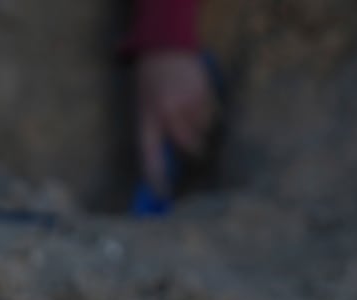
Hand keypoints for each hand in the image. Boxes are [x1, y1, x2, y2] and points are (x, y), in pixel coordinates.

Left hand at [135, 50, 218, 195]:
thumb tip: (168, 168)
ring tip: (192, 115)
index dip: (157, 179)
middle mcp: (167, 112)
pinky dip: (208, 116)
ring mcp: (187, 102)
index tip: (164, 198)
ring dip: (201, 130)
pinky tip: (199, 103)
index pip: (151, 156)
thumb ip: (155, 134)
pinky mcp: (204, 92)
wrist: (164, 44)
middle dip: (193, 153)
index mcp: (147, 117)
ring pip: (203, 132)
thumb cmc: (151, 82)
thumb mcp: (144, 108)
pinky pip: (212, 116)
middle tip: (195, 152)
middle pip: (188, 147)